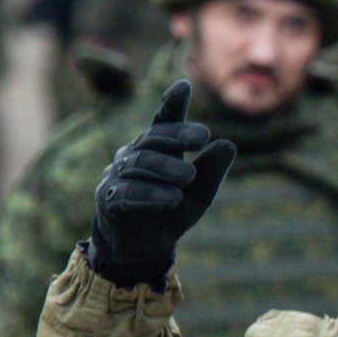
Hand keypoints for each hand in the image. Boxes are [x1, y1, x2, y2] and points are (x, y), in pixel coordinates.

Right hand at [82, 79, 234, 287]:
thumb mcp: (199, 193)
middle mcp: (134, 156)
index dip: (172, 104)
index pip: (163, 121)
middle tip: (202, 137)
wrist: (144, 249)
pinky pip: (127, 193)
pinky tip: (172, 198)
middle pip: (152, 138)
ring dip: (165, 168)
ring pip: (140, 163)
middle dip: (176, 134)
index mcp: (157, 149)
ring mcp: (117, 177)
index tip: (183, 87)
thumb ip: (211, 170)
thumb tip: (228, 144)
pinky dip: (151, 194)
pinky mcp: (109, 202)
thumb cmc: (171, 211)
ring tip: (188, 176)